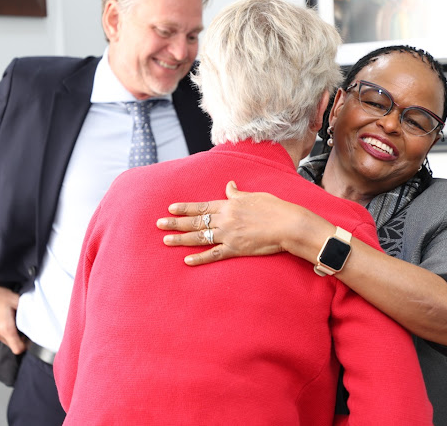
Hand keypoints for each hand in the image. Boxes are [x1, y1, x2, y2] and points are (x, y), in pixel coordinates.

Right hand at [0, 281, 25, 353]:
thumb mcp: (15, 299)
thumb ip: (26, 308)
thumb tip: (35, 313)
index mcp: (6, 329)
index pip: (18, 349)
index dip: (26, 345)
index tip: (28, 338)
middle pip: (11, 344)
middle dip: (18, 337)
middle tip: (20, 324)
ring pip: (3, 338)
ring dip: (8, 332)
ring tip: (9, 318)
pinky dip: (0, 328)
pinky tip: (0, 316)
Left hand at [157, 181, 298, 264]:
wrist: (287, 224)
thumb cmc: (274, 208)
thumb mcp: (254, 196)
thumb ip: (237, 193)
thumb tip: (229, 185)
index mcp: (228, 205)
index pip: (201, 206)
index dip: (184, 207)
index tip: (170, 208)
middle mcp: (224, 219)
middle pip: (195, 221)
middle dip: (175, 223)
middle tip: (159, 224)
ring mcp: (228, 235)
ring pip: (200, 237)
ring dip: (181, 239)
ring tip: (166, 240)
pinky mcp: (235, 249)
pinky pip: (214, 254)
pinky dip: (200, 258)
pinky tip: (187, 260)